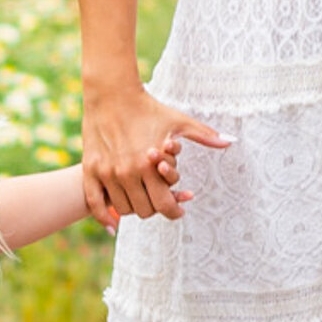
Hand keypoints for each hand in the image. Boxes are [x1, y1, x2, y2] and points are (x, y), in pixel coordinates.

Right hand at [82, 82, 226, 224]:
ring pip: (123, 209)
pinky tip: (112, 226)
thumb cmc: (148, 108)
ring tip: (142, 200)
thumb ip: (204, 135)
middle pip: (145, 211)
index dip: (175, 210)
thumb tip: (230, 140)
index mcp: (150, 165)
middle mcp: (127, 172)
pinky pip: (96, 204)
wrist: (111, 94)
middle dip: (156, 208)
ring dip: (135, 209)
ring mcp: (106, 172)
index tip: (180, 209)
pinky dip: (104, 217)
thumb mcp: (178, 121)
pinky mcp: (90, 169)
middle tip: (160, 201)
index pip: (164, 205)